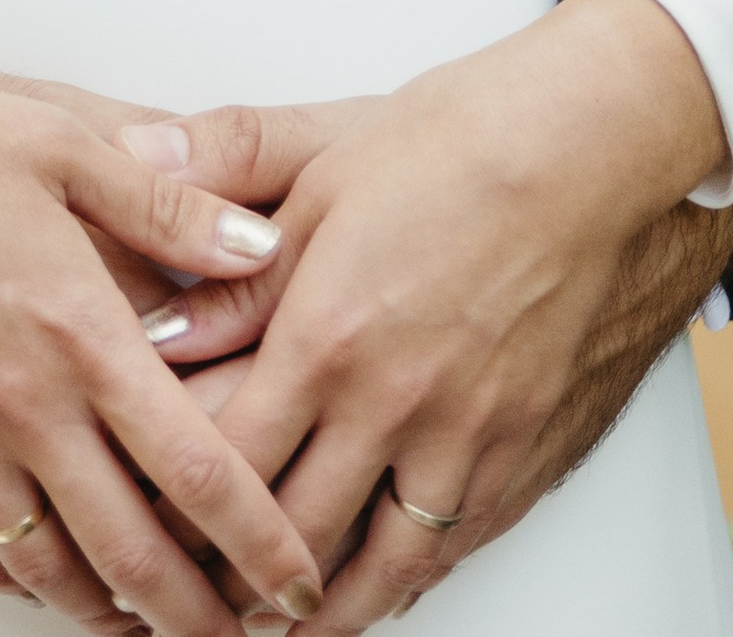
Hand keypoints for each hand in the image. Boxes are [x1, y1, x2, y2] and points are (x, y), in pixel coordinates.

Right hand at [0, 39, 326, 631]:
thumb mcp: (57, 139)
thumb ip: (167, 207)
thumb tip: (261, 248)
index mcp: (76, 329)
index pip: (193, 467)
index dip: (257, 539)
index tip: (298, 576)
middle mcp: (21, 404)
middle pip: (130, 552)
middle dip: (197, 614)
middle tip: (244, 636)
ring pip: (49, 570)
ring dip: (111, 612)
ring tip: (153, 626)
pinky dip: (18, 582)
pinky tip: (46, 580)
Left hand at [182, 0, 732, 626]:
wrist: (587, 152)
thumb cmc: (455, 144)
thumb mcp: (316, 172)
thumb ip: (229, 257)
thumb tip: (152, 322)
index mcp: (326, 336)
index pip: (230, 462)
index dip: (179, 506)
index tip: (145, 523)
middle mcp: (392, 406)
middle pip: (294, 533)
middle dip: (235, 578)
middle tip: (194, 598)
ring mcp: (464, 440)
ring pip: (379, 569)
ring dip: (320, 611)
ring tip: (276, 627)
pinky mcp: (521, 453)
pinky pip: (453, 549)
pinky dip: (405, 583)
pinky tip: (377, 589)